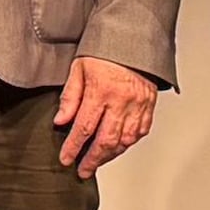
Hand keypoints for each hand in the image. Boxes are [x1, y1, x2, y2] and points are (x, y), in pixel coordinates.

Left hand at [54, 55, 157, 175]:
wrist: (134, 38)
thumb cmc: (105, 51)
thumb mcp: (78, 68)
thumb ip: (70, 97)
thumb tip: (61, 121)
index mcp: (101, 90)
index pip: (84, 127)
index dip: (73, 147)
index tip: (66, 158)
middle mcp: (122, 101)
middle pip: (106, 140)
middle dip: (92, 159)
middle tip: (82, 170)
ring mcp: (138, 105)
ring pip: (125, 140)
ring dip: (109, 155)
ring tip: (97, 162)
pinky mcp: (149, 105)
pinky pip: (140, 132)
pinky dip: (128, 144)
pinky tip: (117, 148)